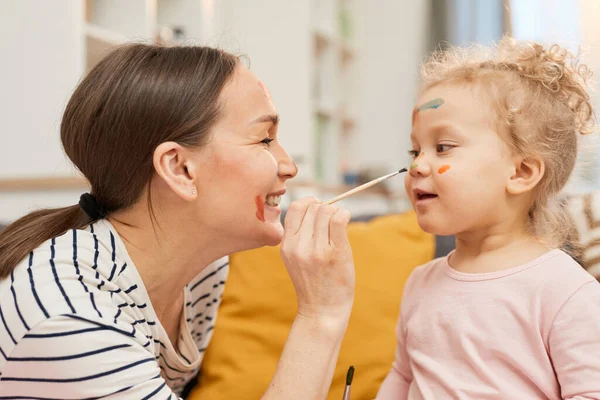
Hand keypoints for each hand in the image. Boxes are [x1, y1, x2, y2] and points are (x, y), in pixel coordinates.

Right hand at [280, 197, 354, 324]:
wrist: (322, 311)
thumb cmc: (313, 283)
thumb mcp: (295, 258)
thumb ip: (299, 235)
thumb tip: (316, 206)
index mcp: (287, 245)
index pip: (295, 208)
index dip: (309, 202)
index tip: (318, 208)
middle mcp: (299, 246)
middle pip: (314, 208)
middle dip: (325, 208)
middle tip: (332, 221)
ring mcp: (317, 250)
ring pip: (327, 211)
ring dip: (336, 212)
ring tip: (340, 225)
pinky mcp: (336, 254)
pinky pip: (339, 219)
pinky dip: (345, 214)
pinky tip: (346, 221)